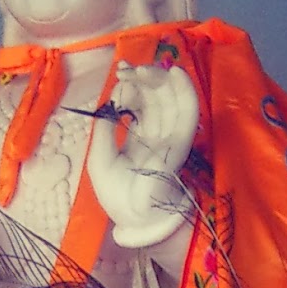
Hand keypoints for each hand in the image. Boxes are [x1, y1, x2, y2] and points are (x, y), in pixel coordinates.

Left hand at [86, 60, 198, 247]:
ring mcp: (169, 138)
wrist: (131, 219)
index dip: (132, 84)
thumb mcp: (99, 158)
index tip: (121, 71)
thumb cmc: (115, 194)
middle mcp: (156, 134)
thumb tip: (109, 101)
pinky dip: (185, 93)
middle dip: (143, 78)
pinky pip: (187, 114)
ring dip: (159, 80)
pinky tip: (176, 73)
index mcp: (139, 137)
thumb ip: (104, 130)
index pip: (140, 102)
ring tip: (143, 68)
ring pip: (171, 100)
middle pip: (156, 96)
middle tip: (128, 70)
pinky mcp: (179, 144)